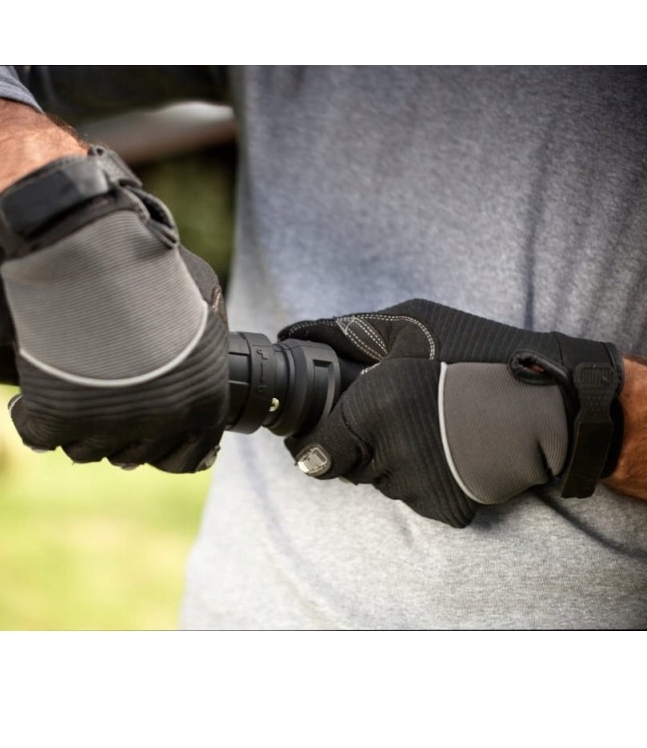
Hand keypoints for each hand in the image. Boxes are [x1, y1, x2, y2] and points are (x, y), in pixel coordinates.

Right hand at [0, 146, 228, 472]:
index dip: (167, 444)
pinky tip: (34, 394)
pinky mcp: (54, 418)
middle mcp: (158, 426)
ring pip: (86, 449)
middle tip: (106, 402)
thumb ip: (206, 343)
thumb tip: (201, 350)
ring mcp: (105, 427)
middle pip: (133, 454)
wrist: (92, 253)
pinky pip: (40, 434)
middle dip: (121, 431)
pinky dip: (33, 416)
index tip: (149, 429)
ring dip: (79, 426)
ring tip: (71, 390)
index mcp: (201, 404)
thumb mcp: (205, 303)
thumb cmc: (152, 269)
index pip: (188, 456)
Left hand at [280, 299, 623, 526]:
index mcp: (370, 415)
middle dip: (360, 443)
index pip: (313, 455)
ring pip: (385, 482)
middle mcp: (387, 460)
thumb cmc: (471, 355)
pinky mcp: (444, 510)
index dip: (312, 443)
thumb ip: (343, 335)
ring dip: (394, 460)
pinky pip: (418, 496)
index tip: (313, 435)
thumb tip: (293, 336)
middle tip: (395, 416)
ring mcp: (416, 490)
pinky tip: (448, 450)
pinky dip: (425, 478)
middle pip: (350, 467)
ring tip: (428, 428)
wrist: (542, 404)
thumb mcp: (405, 325)